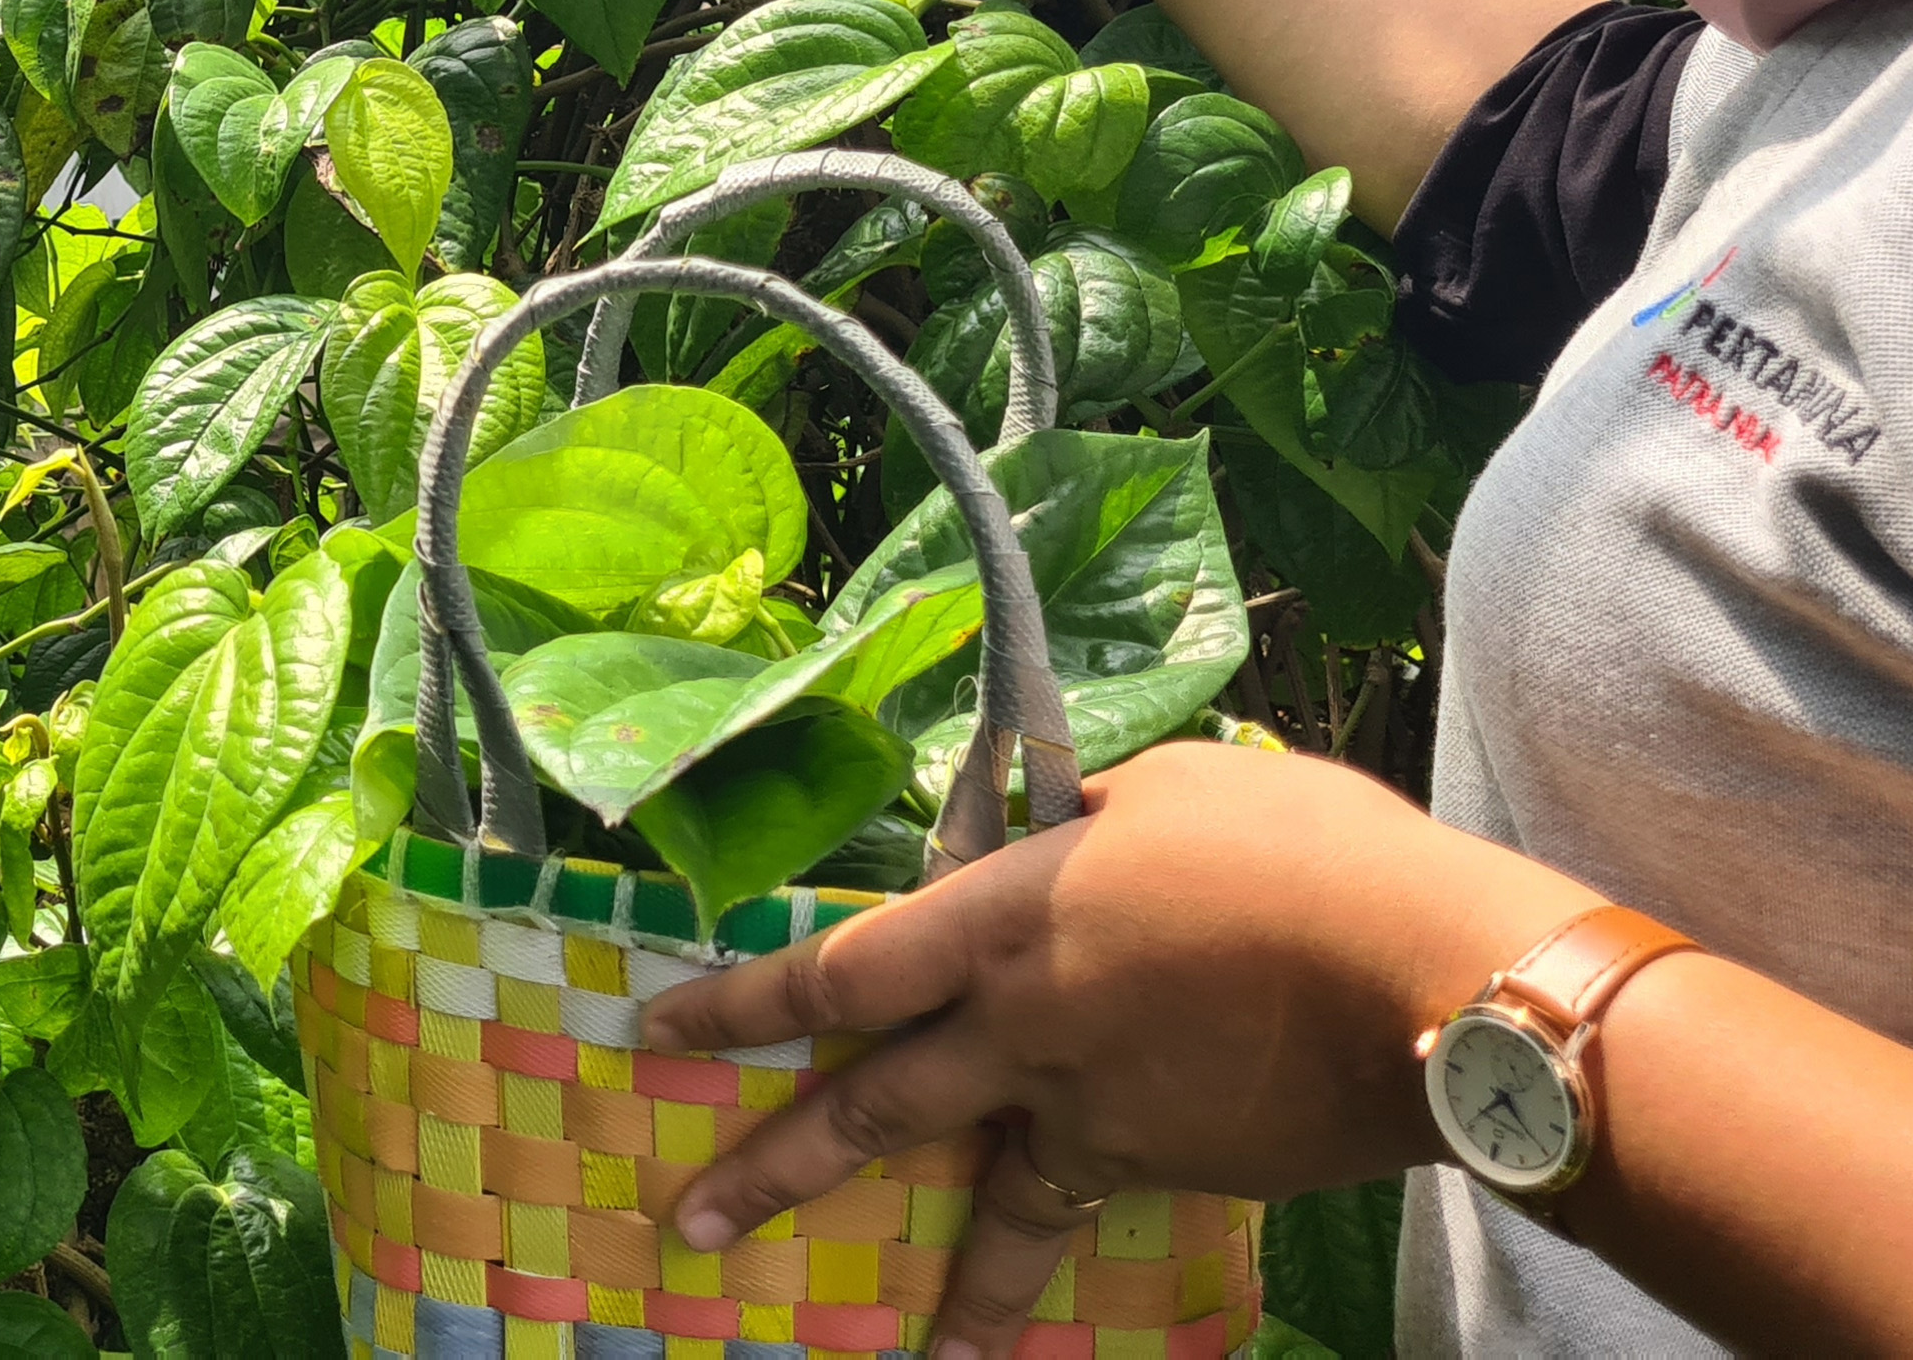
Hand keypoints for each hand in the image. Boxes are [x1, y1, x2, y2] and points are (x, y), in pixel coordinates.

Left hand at [638, 743, 1594, 1357]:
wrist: (1431, 983)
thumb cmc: (1303, 854)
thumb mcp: (1174, 789)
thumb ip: (1090, 822)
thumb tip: (1062, 830)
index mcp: (998, 919)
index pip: (838, 966)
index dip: (744, 998)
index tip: (661, 1027)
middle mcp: (1019, 1029)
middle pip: (869, 1108)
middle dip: (769, 1171)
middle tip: (686, 1225)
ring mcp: (1092, 1113)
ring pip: (994, 1206)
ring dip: (950, 1292)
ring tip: (920, 1356)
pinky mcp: (1173, 1170)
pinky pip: (1102, 1207)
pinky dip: (1090, 1247)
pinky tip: (1082, 1267)